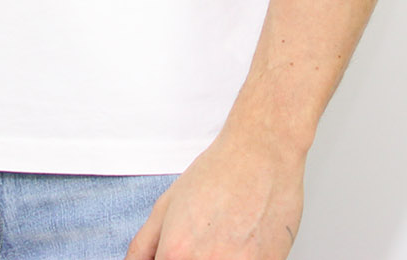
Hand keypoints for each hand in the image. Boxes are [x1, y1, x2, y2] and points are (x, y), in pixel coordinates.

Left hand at [124, 125, 305, 259]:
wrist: (263, 156)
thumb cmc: (218, 174)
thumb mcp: (166, 205)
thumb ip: (143, 246)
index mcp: (175, 253)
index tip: (174, 253)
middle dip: (189, 259)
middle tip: (202, 240)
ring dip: (216, 259)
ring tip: (224, 240)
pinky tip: (242, 244)